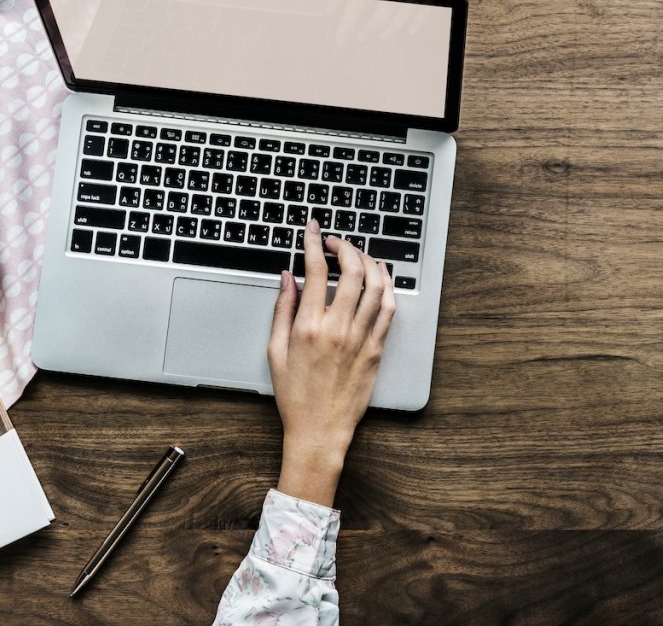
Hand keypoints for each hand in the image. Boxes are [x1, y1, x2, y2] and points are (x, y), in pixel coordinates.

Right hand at [268, 219, 395, 505]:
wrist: (319, 431)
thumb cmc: (294, 396)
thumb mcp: (275, 351)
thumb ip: (282, 309)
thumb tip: (288, 277)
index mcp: (308, 326)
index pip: (315, 270)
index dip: (314, 243)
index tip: (313, 230)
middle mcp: (338, 328)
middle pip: (351, 271)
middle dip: (344, 247)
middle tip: (336, 241)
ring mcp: (361, 338)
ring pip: (375, 286)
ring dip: (368, 261)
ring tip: (358, 255)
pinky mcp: (377, 350)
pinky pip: (388, 310)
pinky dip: (386, 287)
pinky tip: (379, 278)